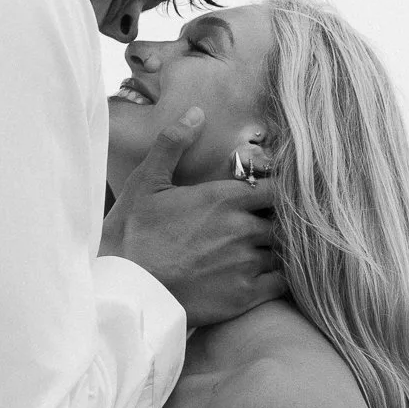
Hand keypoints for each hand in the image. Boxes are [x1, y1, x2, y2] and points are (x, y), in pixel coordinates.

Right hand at [101, 107, 287, 327]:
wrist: (125, 288)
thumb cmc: (132, 233)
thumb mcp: (146, 182)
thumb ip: (173, 144)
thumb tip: (196, 112)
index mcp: (225, 198)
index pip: (277, 188)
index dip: (277, 192)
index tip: (268, 198)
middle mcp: (244, 228)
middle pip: (283, 220)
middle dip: (275, 222)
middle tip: (262, 227)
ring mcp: (247, 263)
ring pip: (282, 251)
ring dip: (274, 249)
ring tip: (260, 252)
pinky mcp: (245, 295)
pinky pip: (281, 283)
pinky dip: (277, 277)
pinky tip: (263, 276)